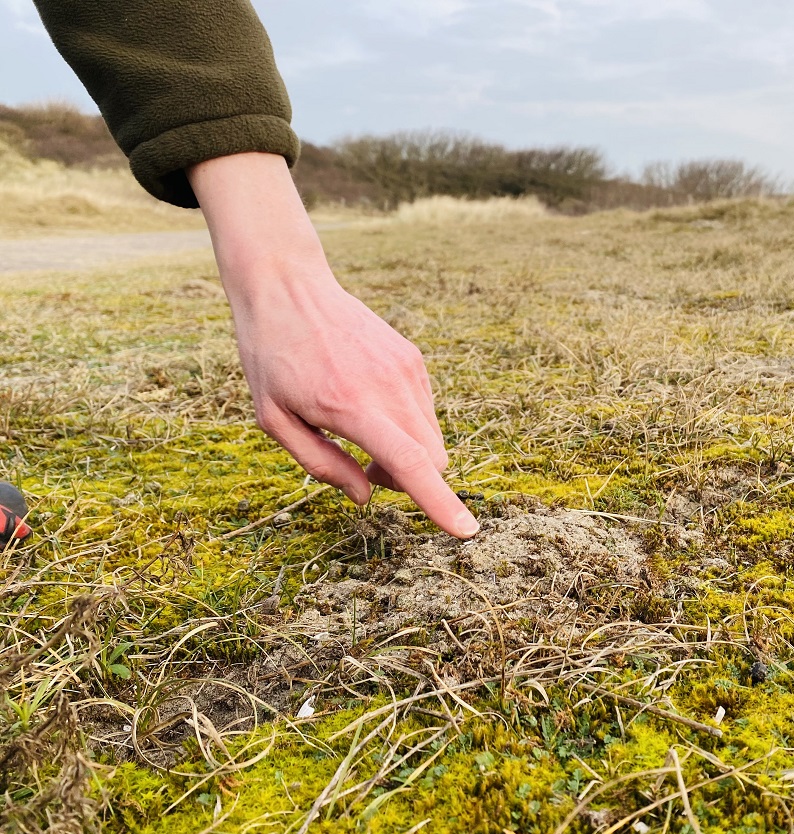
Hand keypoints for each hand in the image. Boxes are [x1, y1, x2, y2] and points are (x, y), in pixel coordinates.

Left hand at [187, 152, 478, 538]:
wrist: (289, 286)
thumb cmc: (272, 357)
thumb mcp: (273, 419)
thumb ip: (320, 464)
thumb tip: (365, 494)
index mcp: (350, 405)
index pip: (409, 462)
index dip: (439, 502)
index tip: (466, 531)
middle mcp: (389, 385)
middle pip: (433, 458)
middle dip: (409, 480)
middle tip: (365, 469)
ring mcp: (407, 368)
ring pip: (432, 437)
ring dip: (408, 453)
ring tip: (361, 431)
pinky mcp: (412, 358)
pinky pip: (424, 410)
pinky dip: (406, 425)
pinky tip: (368, 402)